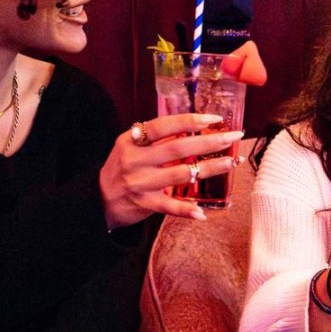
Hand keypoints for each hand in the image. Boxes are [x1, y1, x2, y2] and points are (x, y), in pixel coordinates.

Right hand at [98, 113, 243, 228]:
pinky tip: (202, 213)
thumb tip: (192, 127)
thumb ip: (156, 139)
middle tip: (232, 137)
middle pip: (178, 148)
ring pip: (180, 174)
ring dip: (209, 169)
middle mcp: (136, 160)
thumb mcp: (131, 147)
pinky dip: (186, 210)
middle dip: (209, 142)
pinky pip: (169, 207)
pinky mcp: (144, 204)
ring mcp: (140, 182)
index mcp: (132, 140)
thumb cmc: (122, 169)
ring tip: (230, 162)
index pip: (164, 125)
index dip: (190, 120)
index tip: (214, 118)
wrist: (98, 199)